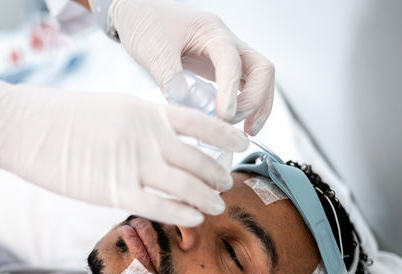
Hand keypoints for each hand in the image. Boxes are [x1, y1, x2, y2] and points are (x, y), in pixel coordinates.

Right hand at [0, 70, 249, 225]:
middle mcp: (145, 137)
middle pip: (198, 160)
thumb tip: (164, 141)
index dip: (226, 137)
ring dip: (206, 197)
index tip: (241, 145)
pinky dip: (182, 213)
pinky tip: (194, 218)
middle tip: (226, 184)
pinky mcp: (112, 192)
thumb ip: (142, 125)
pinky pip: (159, 206)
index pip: (200, 122)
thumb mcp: (111, 107)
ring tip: (216, 205)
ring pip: (185, 186)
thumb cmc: (61, 116)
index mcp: (145, 111)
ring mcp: (130, 164)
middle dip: (217, 175)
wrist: (22, 127)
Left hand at [109, 0, 274, 134]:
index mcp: (211, 31)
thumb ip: (169, 76)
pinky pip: (244, 86)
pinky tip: (235, 123)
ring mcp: (227, 55)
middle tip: (234, 125)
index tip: (224, 115)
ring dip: (258, 105)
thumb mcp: (153, 50)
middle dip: (255, 100)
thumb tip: (184, 103)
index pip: (231, 60)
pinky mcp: (220, 68)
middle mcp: (226, 41)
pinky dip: (246, 105)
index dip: (231, 90)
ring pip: (259, 78)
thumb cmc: (147, 23)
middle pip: (261, 69)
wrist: (140, 14)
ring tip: (247, 131)